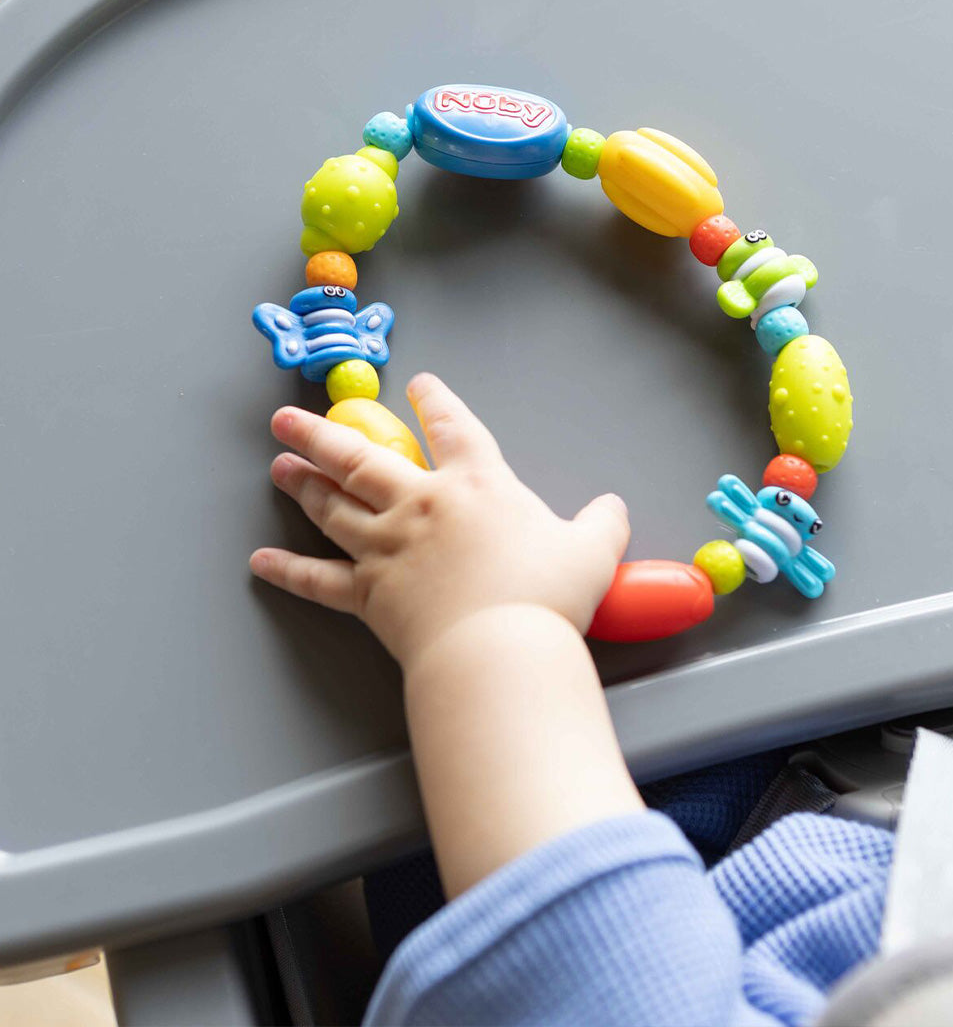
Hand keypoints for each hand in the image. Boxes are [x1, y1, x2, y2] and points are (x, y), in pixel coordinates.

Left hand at [250, 373, 629, 667]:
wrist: (500, 648)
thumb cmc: (546, 595)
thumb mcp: (592, 551)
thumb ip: (602, 524)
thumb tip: (613, 509)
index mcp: (476, 486)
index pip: (454, 429)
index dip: (437, 403)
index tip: (420, 384)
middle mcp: (422, 505)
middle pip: (361, 457)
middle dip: (321, 433)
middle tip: (287, 417)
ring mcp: (388, 548)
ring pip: (334, 507)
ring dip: (303, 484)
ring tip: (278, 467)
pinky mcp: (369, 594)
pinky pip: (319, 580)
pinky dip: (288, 572)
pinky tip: (259, 563)